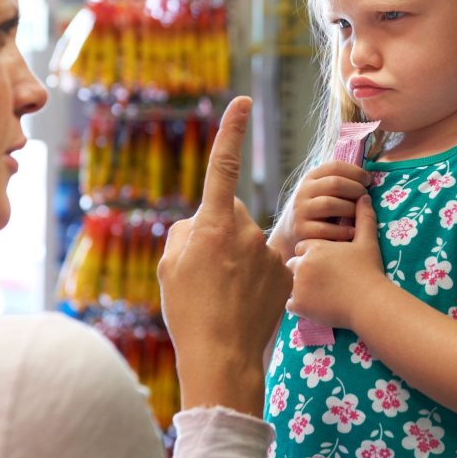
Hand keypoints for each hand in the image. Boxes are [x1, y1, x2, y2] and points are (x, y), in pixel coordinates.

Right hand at [158, 96, 292, 415]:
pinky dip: (255, 276)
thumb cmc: (188, 311)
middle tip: (205, 270)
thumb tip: (201, 223)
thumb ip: (185, 233)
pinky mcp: (286, 271)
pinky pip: (266, 262)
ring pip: (248, 241)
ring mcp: (269, 252)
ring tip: (224, 294)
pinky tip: (244, 301)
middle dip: (219, 231)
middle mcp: (245, 230)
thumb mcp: (170, 267)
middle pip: (230, 214)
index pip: (223, 166)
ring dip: (237, 257)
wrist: (222, 356)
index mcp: (213, 224)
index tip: (242, 101)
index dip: (232, 131)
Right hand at [272, 161, 370, 260]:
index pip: (335, 166)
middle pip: (335, 183)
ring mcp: (301, 211)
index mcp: (311, 177)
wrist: (291, 232)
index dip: (355, 172)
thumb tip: (369, 177)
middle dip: (356, 189)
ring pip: (330, 204)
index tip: (368, 180)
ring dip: (350, 209)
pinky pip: (326, 229)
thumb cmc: (317, 209)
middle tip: (366, 197)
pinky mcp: (301, 230)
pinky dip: (343, 230)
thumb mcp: (322, 190)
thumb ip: (340, 182)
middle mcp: (303, 191)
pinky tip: (352, 232)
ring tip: (359, 214)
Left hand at [285, 194, 387, 332]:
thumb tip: (364, 196)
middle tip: (322, 280)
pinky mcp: (298, 304)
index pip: (303, 247)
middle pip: (294, 264)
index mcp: (315, 247)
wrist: (369, 302)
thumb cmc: (369, 271)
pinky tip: (314, 304)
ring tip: (318, 293)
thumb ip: (363, 217)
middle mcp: (302, 263)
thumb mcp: (367, 241)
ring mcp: (298, 285)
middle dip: (304, 270)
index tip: (326, 262)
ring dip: (299, 286)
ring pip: (289, 283)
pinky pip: (289, 303)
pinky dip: (299, 304)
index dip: (313, 254)